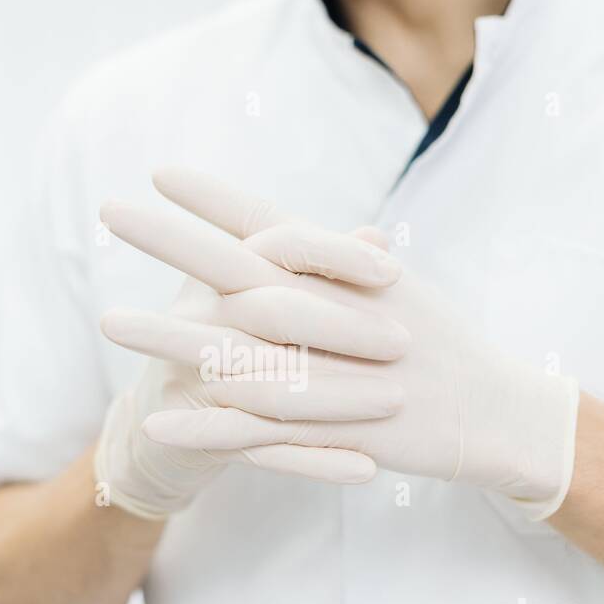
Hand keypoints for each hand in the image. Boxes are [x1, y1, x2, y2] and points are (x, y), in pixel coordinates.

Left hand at [103, 169, 580, 518]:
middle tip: (109, 212)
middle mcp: (335, 315)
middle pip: (240, 270)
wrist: (497, 412)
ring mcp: (334, 374)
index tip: (160, 172)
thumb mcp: (395, 293)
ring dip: (167, 337)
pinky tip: (154, 421)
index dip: (216, 198)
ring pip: (236, 351)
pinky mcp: (333, 431)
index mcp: (349, 276)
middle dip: (172, 240)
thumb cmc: (443, 346)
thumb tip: (288, 238)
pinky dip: (204, 428)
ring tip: (106, 322)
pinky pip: (256, 431)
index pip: (273, 222)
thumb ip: (339, 264)